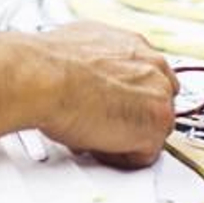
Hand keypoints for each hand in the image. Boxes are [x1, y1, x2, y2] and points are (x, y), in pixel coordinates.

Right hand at [28, 22, 177, 167]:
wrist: (45, 78)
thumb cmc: (50, 66)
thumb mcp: (80, 47)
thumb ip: (100, 61)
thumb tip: (88, 71)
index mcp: (135, 45)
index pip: (149, 78)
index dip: (129, 98)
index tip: (113, 106)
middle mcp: (152, 65)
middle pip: (156, 103)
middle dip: (131, 117)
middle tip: (102, 124)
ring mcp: (159, 95)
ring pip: (152, 129)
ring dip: (125, 137)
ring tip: (93, 133)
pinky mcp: (155, 124)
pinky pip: (144, 155)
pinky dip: (120, 157)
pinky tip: (96, 143)